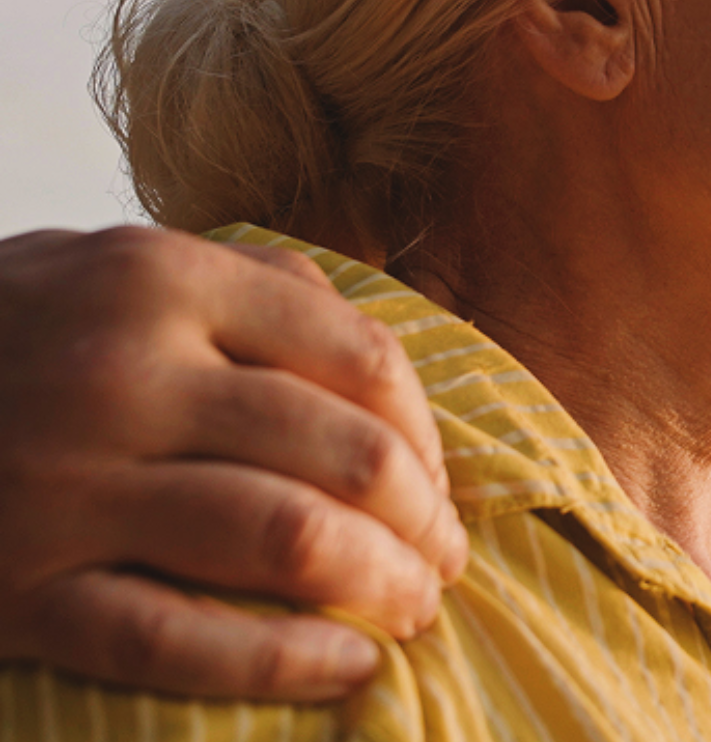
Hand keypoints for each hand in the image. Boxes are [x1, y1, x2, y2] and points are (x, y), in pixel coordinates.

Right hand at [0, 226, 467, 699]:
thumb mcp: (100, 267)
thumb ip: (235, 284)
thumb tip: (359, 335)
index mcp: (159, 278)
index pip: (362, 358)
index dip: (428, 433)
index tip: (442, 481)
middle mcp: (121, 372)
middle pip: (345, 453)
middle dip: (422, 519)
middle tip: (444, 559)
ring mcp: (63, 483)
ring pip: (286, 539)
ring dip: (380, 586)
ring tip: (411, 610)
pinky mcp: (16, 588)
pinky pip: (177, 637)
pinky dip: (284, 660)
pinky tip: (345, 667)